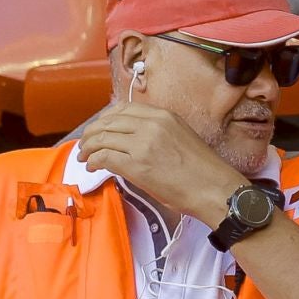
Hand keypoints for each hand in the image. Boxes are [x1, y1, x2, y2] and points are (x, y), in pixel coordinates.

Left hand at [76, 101, 247, 221]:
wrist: (214, 189)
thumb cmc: (202, 171)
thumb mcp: (180, 137)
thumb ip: (156, 133)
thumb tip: (132, 141)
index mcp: (163, 115)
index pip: (122, 109)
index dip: (105, 119)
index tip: (99, 129)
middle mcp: (151, 124)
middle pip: (108, 122)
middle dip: (91, 133)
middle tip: (85, 144)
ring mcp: (143, 143)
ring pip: (102, 137)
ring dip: (88, 147)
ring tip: (84, 156)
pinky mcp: (136, 164)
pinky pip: (104, 156)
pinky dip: (94, 160)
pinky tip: (93, 166)